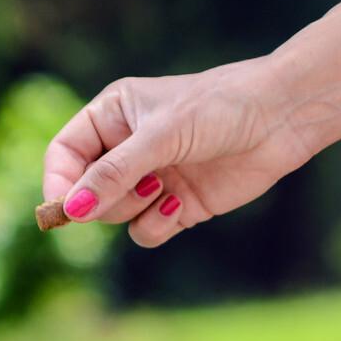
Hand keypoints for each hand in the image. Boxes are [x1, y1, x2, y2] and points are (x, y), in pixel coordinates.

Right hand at [43, 58, 309, 246]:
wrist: (282, 119)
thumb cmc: (219, 109)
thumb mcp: (161, 137)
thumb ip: (113, 175)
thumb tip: (71, 211)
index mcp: (111, 117)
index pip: (63, 154)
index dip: (58, 182)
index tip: (64, 207)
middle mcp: (125, 149)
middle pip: (84, 192)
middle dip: (104, 198)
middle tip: (138, 187)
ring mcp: (149, 179)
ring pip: (112, 215)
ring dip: (132, 209)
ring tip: (164, 186)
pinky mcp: (174, 206)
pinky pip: (143, 231)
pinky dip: (155, 225)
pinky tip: (180, 205)